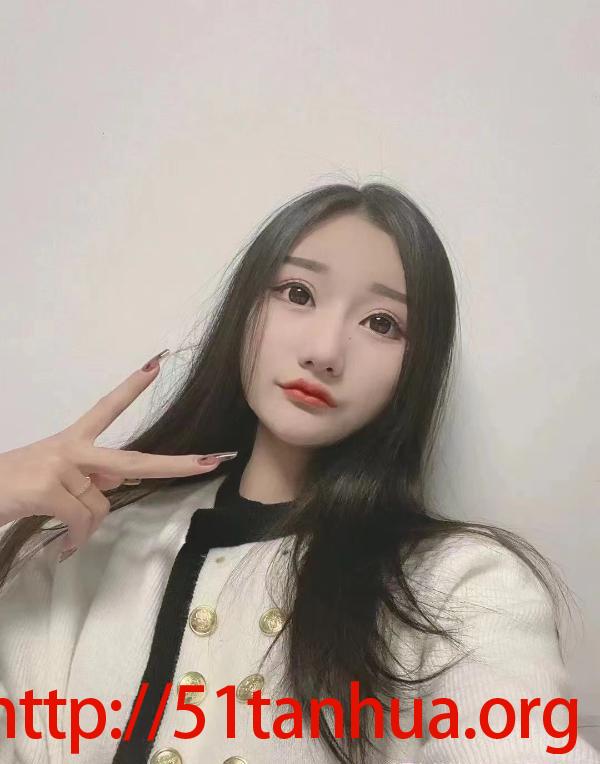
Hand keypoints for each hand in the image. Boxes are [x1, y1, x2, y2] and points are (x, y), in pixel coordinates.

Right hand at [0, 350, 232, 552]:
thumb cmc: (14, 491)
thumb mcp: (56, 480)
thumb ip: (90, 478)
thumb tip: (122, 481)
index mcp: (71, 441)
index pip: (106, 408)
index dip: (132, 387)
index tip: (157, 364)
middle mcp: (69, 447)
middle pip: (132, 461)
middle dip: (175, 465)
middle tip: (211, 462)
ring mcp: (59, 465)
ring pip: (100, 507)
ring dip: (85, 527)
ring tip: (64, 529)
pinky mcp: (48, 487)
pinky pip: (82, 520)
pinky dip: (76, 538)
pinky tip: (65, 546)